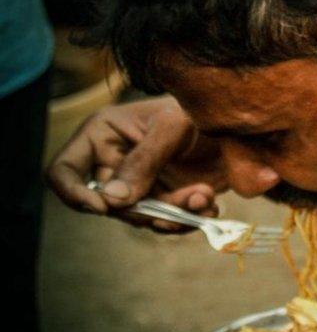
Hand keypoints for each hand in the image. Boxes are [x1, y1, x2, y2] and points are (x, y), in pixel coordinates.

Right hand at [46, 95, 227, 231]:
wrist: (237, 125)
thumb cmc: (199, 110)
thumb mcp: (173, 127)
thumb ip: (144, 160)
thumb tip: (112, 200)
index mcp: (102, 136)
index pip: (63, 170)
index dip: (72, 193)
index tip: (103, 208)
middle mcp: (114, 163)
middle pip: (109, 204)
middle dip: (147, 209)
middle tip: (189, 200)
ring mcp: (140, 184)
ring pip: (142, 217)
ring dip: (175, 215)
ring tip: (204, 197)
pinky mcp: (166, 198)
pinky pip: (166, 220)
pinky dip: (189, 218)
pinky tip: (210, 203)